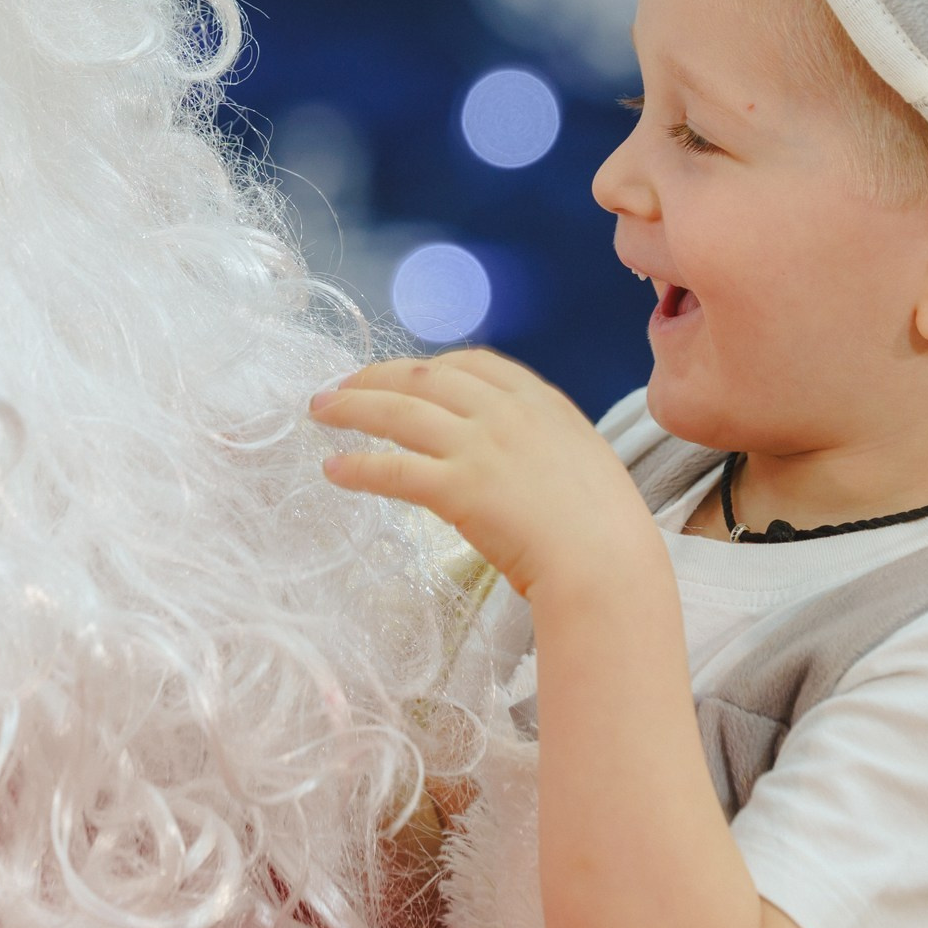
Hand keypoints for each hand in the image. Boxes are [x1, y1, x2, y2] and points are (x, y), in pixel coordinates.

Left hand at [311, 350, 659, 598]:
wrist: (607, 564)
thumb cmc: (607, 529)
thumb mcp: (584, 462)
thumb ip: (546, 447)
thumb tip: (518, 459)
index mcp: (542, 403)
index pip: (474, 363)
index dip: (430, 365)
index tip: (405, 373)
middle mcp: (506, 413)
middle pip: (424, 377)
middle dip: (377, 375)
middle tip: (341, 385)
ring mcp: (480, 447)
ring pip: (399, 412)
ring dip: (353, 407)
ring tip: (320, 412)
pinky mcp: (458, 488)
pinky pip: (395, 469)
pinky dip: (360, 466)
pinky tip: (334, 470)